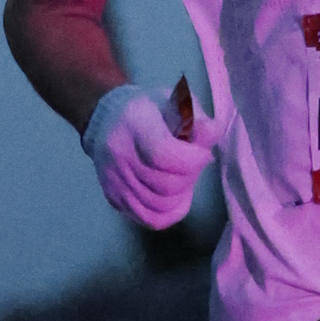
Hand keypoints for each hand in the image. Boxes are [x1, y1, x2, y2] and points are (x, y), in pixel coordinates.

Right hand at [82, 77, 217, 225]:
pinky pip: (150, 219)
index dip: (192, 160)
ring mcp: (114, 180)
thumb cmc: (151, 110)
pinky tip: (176, 197)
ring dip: (181, 195)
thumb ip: (196, 118)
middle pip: (166, 185)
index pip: (163, 154)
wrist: (108, 120)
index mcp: (134, 123)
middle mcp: (119, 153)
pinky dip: (170, 213)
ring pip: (160, 205)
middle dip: (190, 177)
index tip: (202, 154)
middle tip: (192, 164)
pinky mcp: (114, 197)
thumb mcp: (176, 102)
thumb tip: (211, 133)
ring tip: (182, 176)